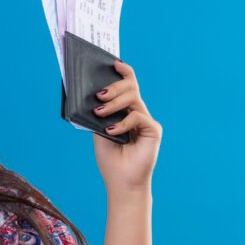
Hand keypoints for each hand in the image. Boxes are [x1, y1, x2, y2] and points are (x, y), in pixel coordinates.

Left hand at [91, 60, 162, 194]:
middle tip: (99, 95)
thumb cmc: (110, 158)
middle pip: (131, 87)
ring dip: (114, 103)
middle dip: (114, 87)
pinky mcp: (153, 130)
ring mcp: (146, 121)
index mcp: (125, 111)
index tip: (114, 63)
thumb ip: (98, 113)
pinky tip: (111, 131)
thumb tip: (90, 95)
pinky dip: (122, 123)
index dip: (123, 72)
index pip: (128, 86)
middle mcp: (138, 113)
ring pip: (133, 99)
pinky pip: (138, 117)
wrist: (121, 182)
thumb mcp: (98, 131)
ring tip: (100, 112)